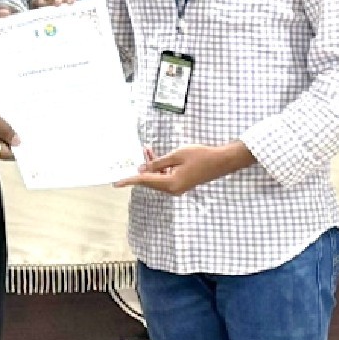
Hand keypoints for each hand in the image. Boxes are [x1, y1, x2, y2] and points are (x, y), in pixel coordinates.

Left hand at [115, 141, 252, 195]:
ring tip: (147, 150)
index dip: (129, 180)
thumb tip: (142, 168)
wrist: (222, 160)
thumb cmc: (201, 155)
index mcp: (171, 183)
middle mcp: (173, 189)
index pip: (145, 181)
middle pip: (150, 180)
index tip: (116, 183)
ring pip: (157, 178)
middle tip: (132, 157)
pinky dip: (159, 168)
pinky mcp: (182, 183)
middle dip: (140, 168)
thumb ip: (158, 163)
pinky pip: (165, 177)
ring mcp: (178, 187)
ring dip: (150, 166)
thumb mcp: (176, 155)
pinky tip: (155, 156)